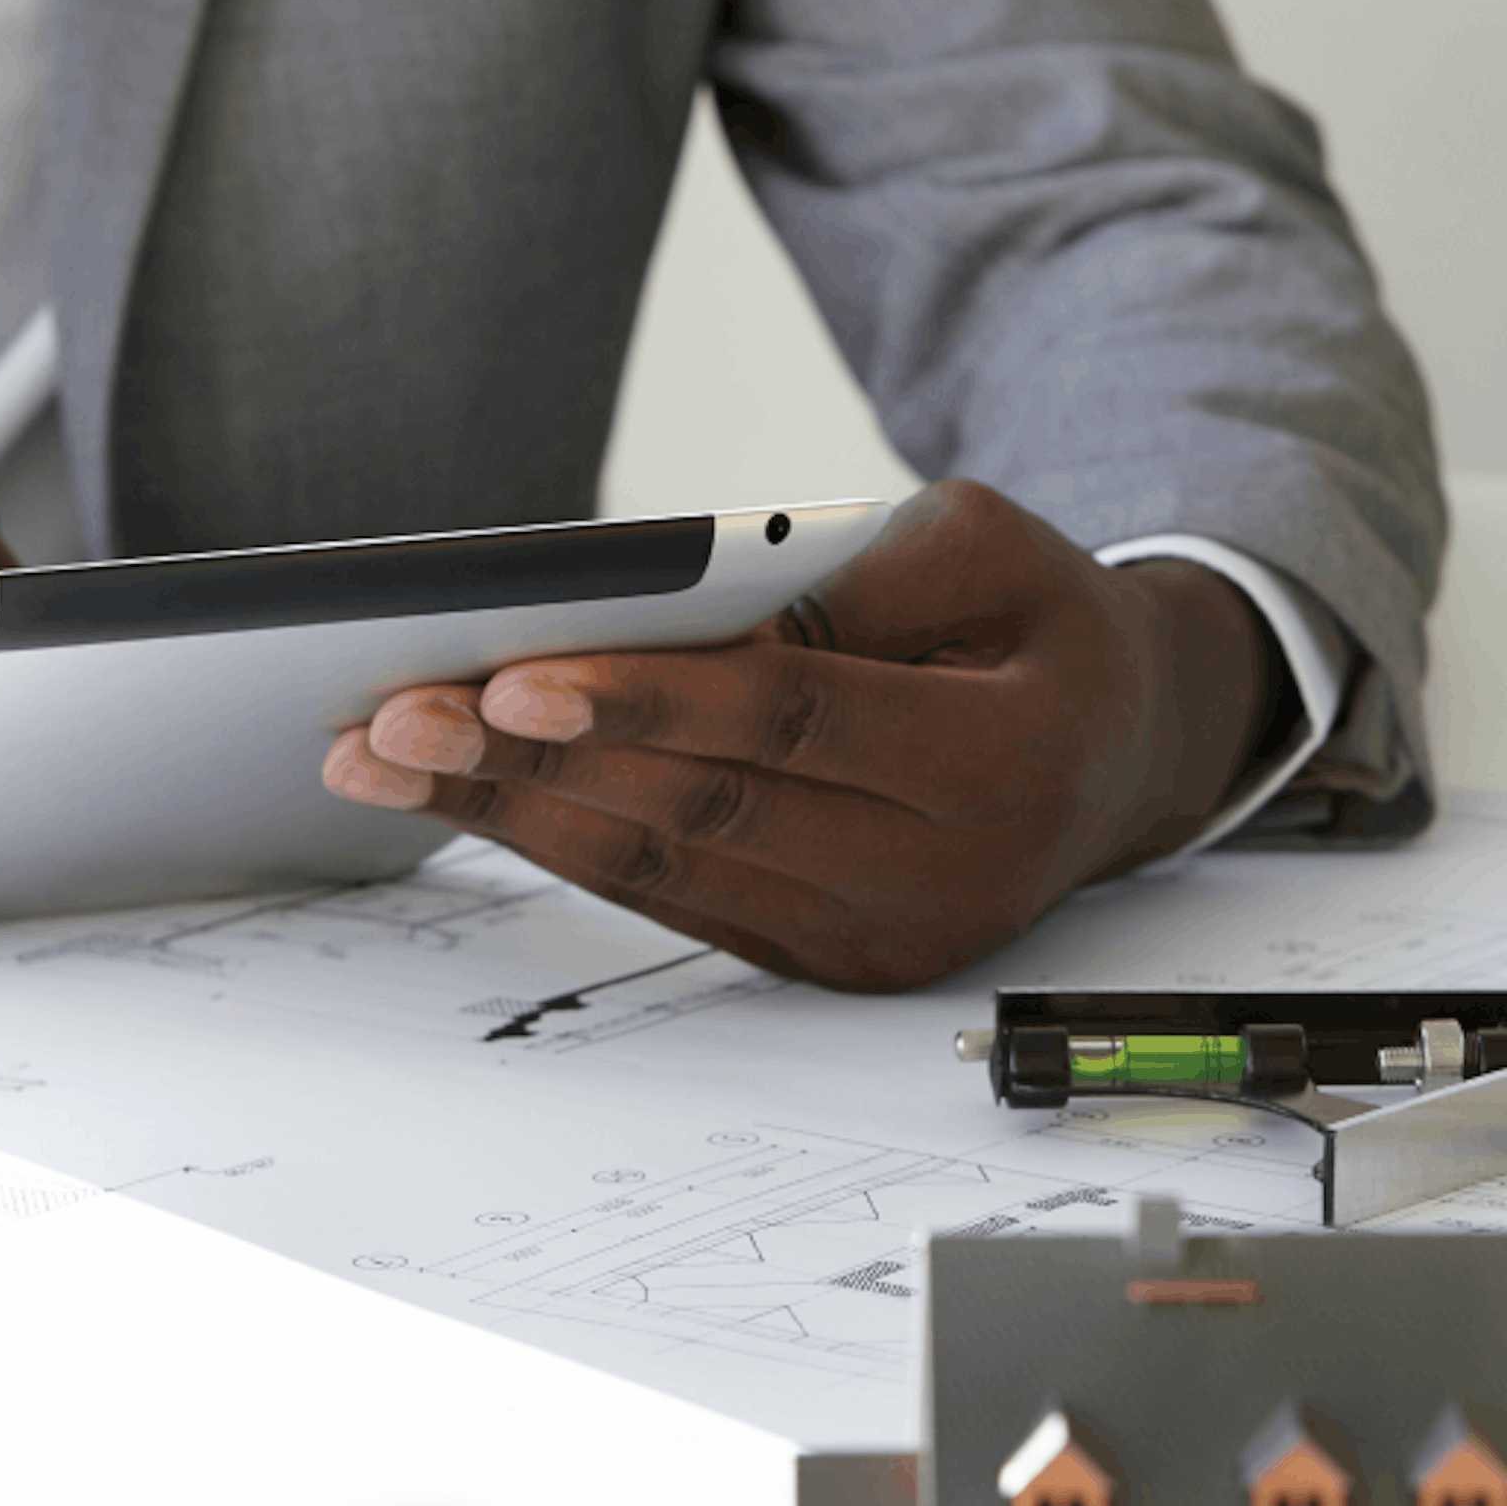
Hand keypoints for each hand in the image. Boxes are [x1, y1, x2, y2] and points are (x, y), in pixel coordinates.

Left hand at [322, 479, 1285, 988]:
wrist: (1119, 759)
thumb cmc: (1040, 628)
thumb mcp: (985, 547)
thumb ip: (845, 580)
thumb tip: (670, 616)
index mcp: (1000, 762)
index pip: (793, 724)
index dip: (645, 701)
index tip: (512, 675)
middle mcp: (938, 874)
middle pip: (700, 811)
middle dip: (529, 765)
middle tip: (394, 717)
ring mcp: (875, 936)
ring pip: (664, 869)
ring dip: (511, 814)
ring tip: (388, 755)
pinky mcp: (823, 958)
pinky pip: (670, 898)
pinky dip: (561, 842)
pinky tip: (471, 794)